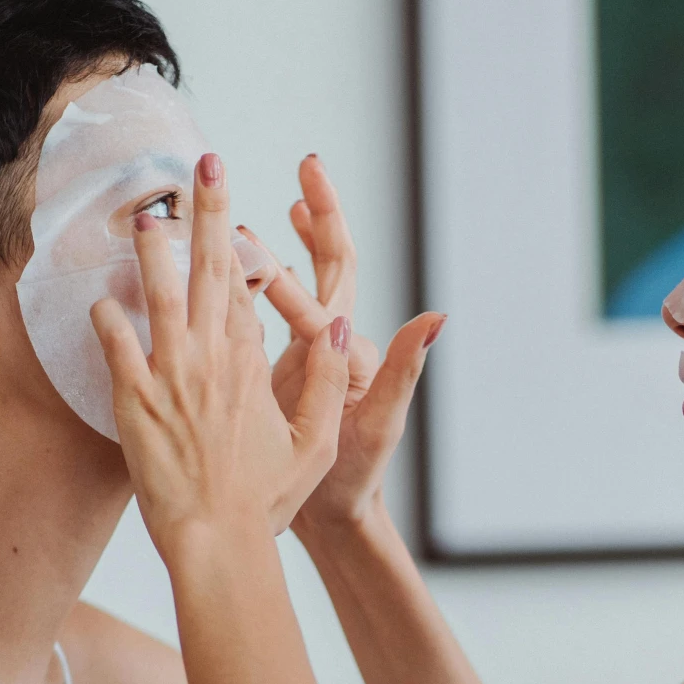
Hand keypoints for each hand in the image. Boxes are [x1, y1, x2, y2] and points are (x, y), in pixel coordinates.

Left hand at [89, 153, 350, 545]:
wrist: (217, 540)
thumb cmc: (265, 501)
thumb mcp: (317, 444)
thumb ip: (329, 383)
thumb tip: (347, 329)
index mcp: (255, 365)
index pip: (246, 290)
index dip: (238, 247)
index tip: (231, 209)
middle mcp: (214, 359)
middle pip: (211, 271)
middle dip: (209, 212)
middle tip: (204, 164)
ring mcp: (172, 376)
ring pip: (159, 295)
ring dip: (152, 250)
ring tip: (143, 211)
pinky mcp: (134, 401)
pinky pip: (116, 346)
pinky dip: (108, 318)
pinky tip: (99, 295)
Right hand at [257, 156, 444, 533]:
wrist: (336, 517)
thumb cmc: (358, 476)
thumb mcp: (382, 423)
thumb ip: (405, 369)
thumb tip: (439, 318)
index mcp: (349, 350)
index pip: (323, 296)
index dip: (291, 273)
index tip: (256, 241)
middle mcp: (333, 344)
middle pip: (329, 265)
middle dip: (319, 215)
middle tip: (308, 166)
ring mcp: (309, 355)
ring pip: (299, 283)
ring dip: (291, 242)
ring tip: (274, 206)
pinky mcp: (284, 372)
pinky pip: (271, 318)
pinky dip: (262, 285)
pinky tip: (244, 268)